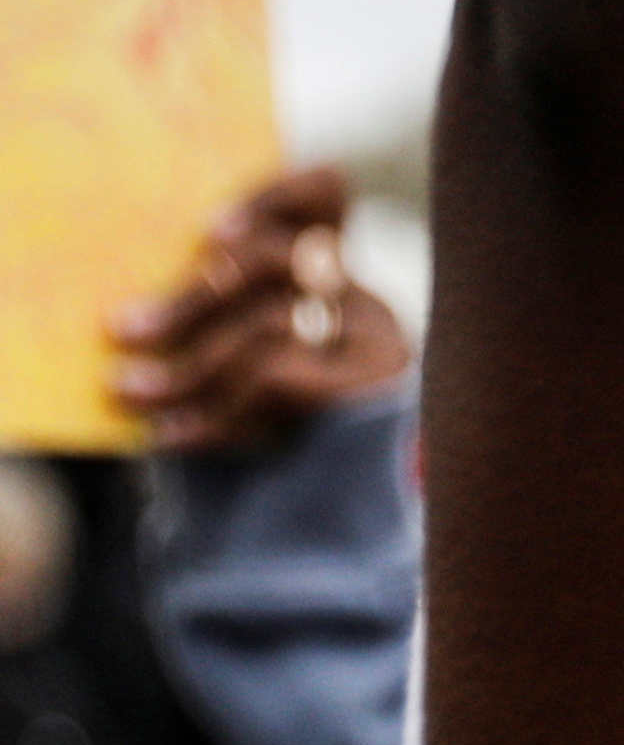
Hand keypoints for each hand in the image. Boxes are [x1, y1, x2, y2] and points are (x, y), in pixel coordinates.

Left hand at [106, 166, 410, 455]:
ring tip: (130, 395)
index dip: (274, 197)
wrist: (304, 549)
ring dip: (185, 366)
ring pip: (267, 322)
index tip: (207, 235)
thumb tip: (159, 294)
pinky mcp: (371, 394)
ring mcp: (377, 347)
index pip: (327, 195)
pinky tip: (172, 437)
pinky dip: (212, 410)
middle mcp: (363, 304)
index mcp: (332, 281)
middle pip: (276, 262)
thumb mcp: (233, 373)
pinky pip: (274, 375)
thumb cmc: (253, 456)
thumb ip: (222, 321)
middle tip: (125, 329)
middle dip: (192, 301)